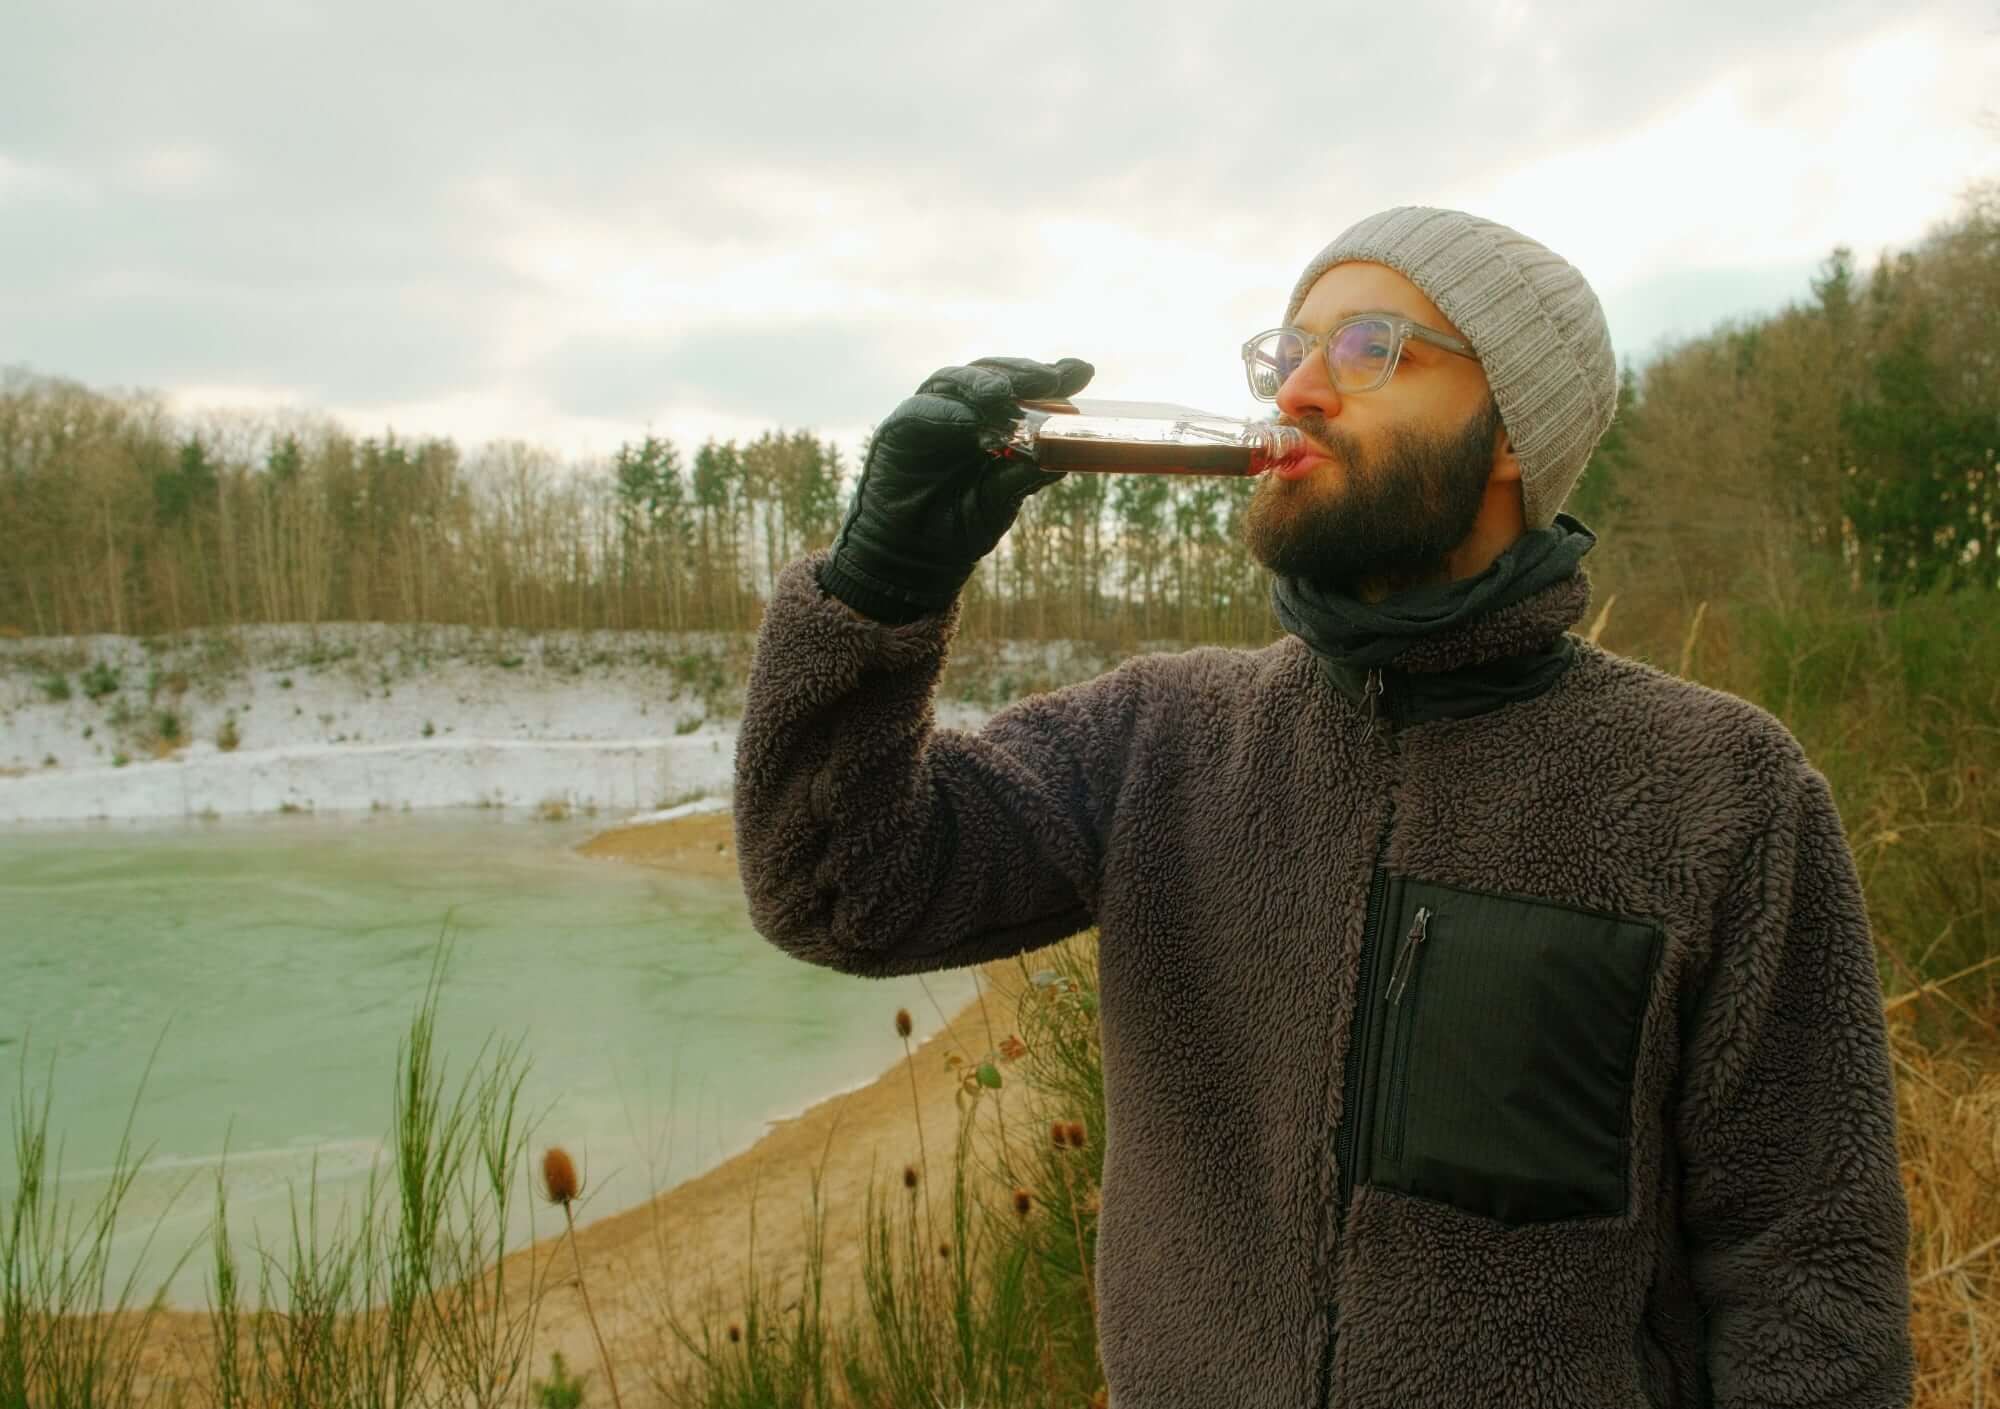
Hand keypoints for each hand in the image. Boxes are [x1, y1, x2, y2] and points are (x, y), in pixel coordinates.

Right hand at [819, 355, 1093, 622]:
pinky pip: (921, 411)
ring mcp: (930, 416)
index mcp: (993, 422)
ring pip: (954, 382)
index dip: (1052, 377)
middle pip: (991, 375)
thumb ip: (1025, 475)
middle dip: (1021, 374)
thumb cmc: (959, 524)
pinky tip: (970, 419)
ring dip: (981, 383)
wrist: (915, 559)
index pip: (1024, 390)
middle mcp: (962, 411)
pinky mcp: (898, 429)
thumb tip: (1063, 455)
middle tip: (1049, 377)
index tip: (1082, 371)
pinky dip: (946, 413)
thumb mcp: (1001, 500)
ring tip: (1003, 392)